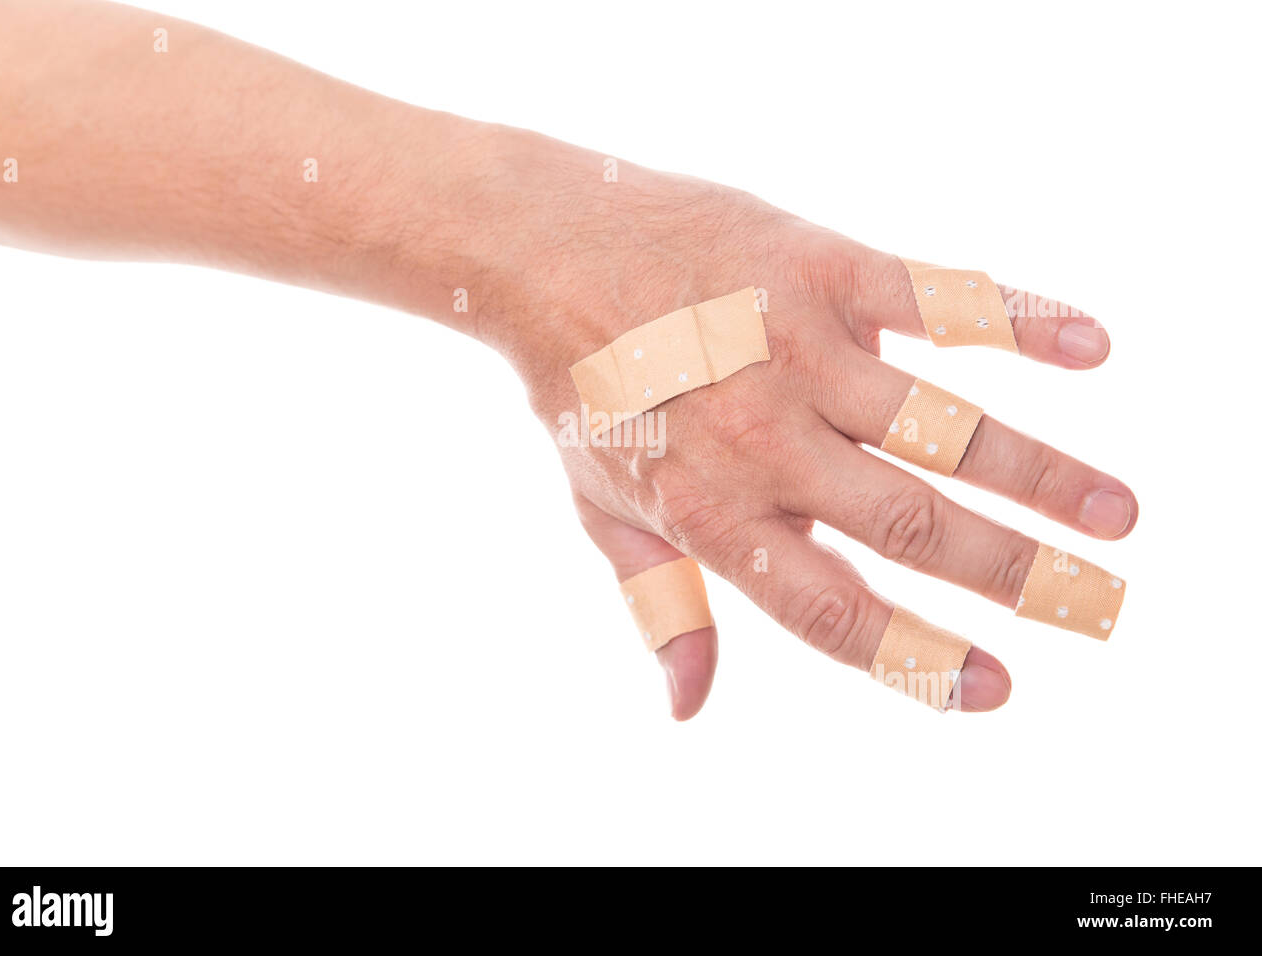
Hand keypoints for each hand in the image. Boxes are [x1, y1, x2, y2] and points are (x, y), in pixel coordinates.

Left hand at [476, 131, 1136, 717]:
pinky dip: (1015, 318)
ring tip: (1117, 514)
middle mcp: (762, 439)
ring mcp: (797, 348)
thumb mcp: (604, 512)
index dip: (917, 658)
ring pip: (941, 424)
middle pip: (909, 522)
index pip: (831, 609)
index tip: (996, 687)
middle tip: (1098, 606)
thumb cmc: (583, 392)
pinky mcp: (819, 268)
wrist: (547, 249)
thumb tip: (688, 708)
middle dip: (1012, 573)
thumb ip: (661, 604)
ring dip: (1039, 472)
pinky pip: (932, 296)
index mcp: (711, 511)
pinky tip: (1090, 345)